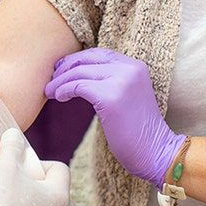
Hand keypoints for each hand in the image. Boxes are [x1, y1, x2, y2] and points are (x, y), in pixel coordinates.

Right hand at [0, 129, 74, 205]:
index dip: (40, 162)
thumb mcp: (4, 166)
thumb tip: (13, 134)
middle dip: (42, 187)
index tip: (21, 166)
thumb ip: (11, 146)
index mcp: (59, 197)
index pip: (60, 169)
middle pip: (60, 195)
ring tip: (11, 204)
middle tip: (20, 185)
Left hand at [45, 47, 182, 187]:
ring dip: (59, 81)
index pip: (99, 53)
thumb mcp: (127, 96)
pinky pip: (78, 86)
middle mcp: (129, 69)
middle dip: (65, 67)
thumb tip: (80, 76)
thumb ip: (111, 82)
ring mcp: (121, 81)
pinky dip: (64, 90)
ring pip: (79, 72)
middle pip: (86, 58)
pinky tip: (59, 97)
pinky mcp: (110, 97)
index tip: (61, 69)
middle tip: (51, 80)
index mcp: (135, 66)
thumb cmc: (138, 131)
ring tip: (50, 92)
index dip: (77, 59)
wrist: (156, 151)